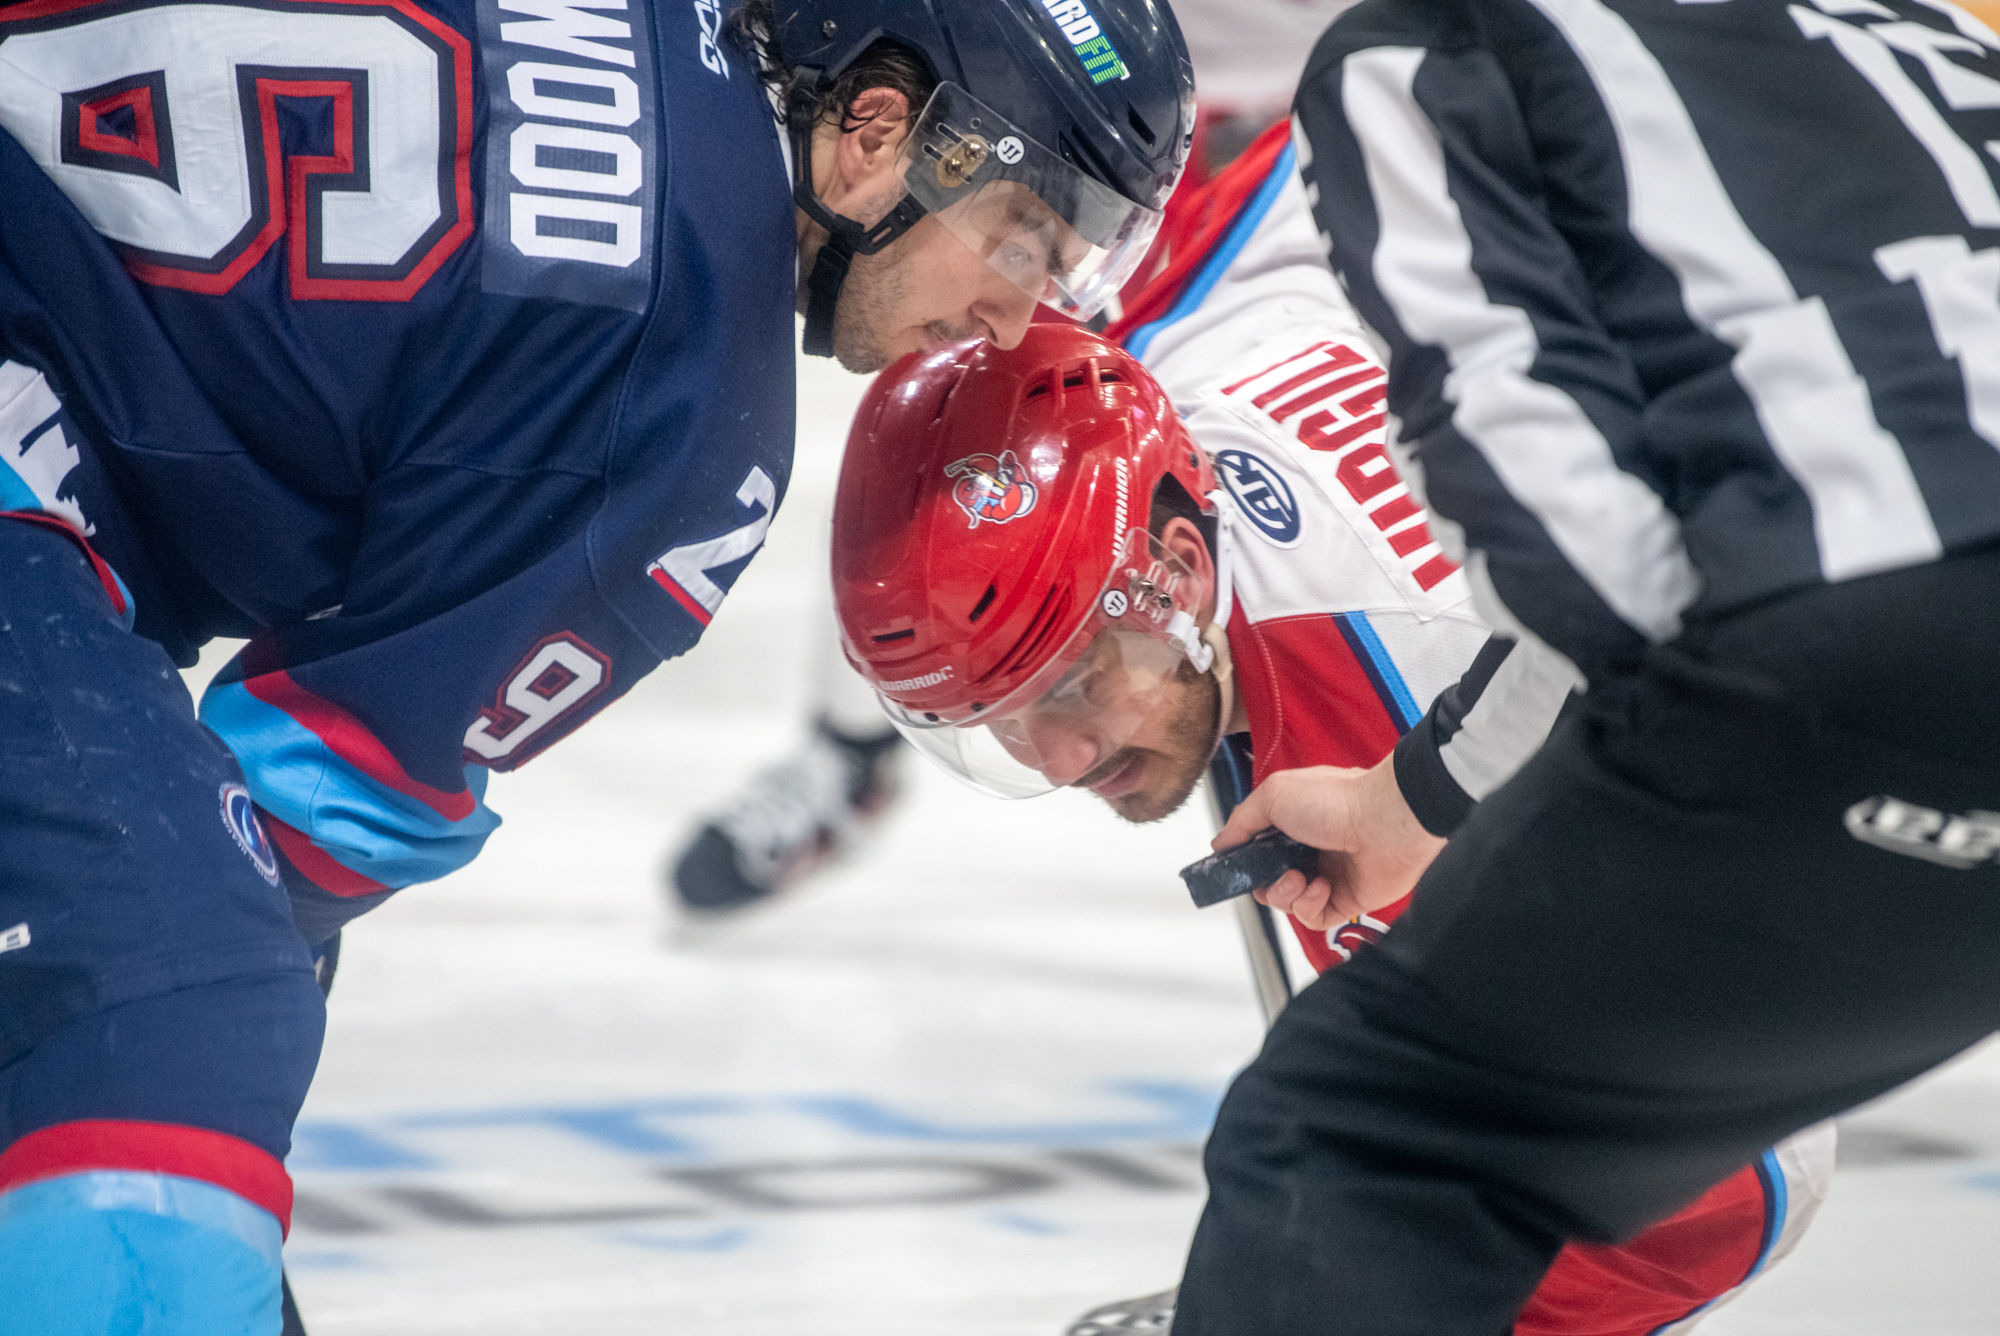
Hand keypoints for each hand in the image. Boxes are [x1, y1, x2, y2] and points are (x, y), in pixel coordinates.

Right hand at [1213, 755, 1445, 929]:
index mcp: (1294, 821)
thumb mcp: (1273, 795)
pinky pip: (1313, 917)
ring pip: (1288, 902)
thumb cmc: (1337, 800)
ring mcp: (1329, 875)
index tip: (1236, 865)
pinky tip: (1320, 887)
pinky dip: (1309, 906)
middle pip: (1269, 881)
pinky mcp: (1346, 899)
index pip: (1259, 850)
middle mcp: (1311, 849)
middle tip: (1271, 873)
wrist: (1386, 822)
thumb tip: (1221, 844)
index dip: (1245, 861)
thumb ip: (1242, 820)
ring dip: (1285, 893)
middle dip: (1263, 883)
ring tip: (1299, 878)